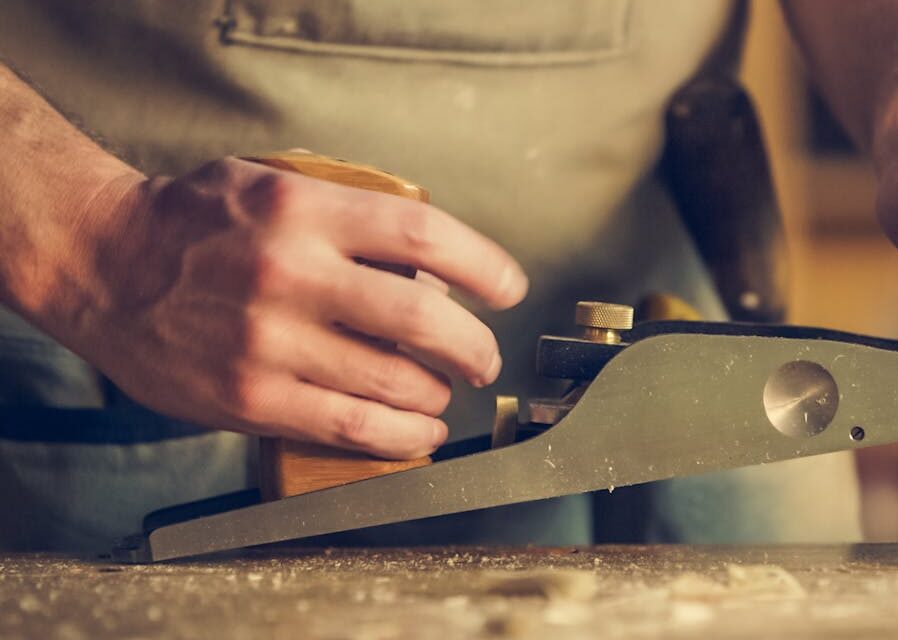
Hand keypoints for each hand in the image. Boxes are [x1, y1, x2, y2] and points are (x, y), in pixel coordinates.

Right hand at [51, 157, 526, 457]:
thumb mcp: (277, 185)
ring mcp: (269, 340)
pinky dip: (402, 434)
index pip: (425, 236)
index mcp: (304, 209)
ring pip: (395, 379)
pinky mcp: (250, 397)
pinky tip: (420, 430)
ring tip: (446, 392)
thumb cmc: (197, 222)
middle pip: (424, 316)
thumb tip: (435, 265)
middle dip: (475, 346)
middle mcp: (290, 272)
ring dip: (441, 393)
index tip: (509, 289)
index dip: (484, 267)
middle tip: (485, 356)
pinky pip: (351, 424)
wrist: (104, 262)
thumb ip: (351, 216)